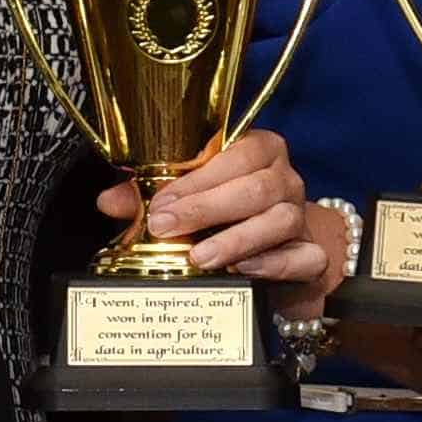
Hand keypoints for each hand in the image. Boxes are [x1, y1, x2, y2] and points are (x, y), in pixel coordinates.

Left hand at [115, 130, 340, 296]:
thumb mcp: (188, 201)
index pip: (236, 153)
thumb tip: (108, 201)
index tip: (161, 203)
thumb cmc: (228, 217)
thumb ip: (150, 197)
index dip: (197, 178)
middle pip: (256, 186)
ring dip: (237, 238)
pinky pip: (304, 257)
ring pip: (280, 219)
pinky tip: (245, 270)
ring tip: (201, 257)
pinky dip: (275, 263)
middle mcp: (285, 180)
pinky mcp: (313, 255)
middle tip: (167, 228)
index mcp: (258, 152)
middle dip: (206, 207)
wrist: (278, 257)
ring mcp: (302, 218)